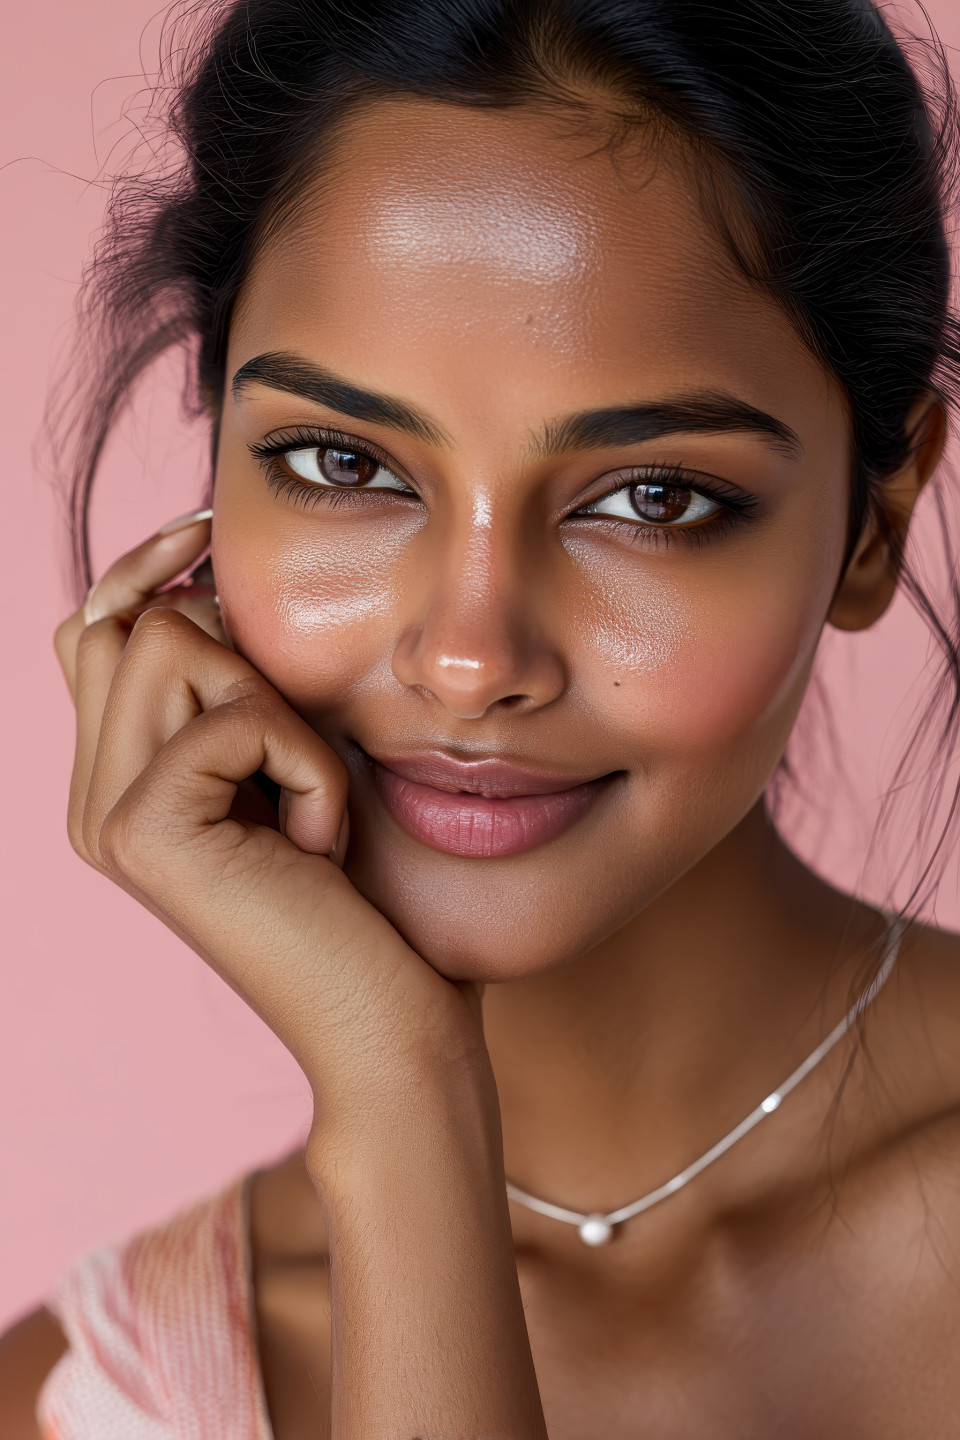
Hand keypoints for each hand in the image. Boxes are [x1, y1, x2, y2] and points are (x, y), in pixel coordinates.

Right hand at [54, 513, 545, 1438]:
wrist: (383, 1020)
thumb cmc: (362, 894)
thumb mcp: (290, 762)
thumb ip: (231, 684)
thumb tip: (205, 573)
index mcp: (115, 780)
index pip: (91, 628)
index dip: (146, 568)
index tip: (208, 533)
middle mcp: (90, 796)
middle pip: (131, 622)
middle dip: (239, 655)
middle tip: (293, 756)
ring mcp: (104, 816)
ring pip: (174, 645)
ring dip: (277, 710)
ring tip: (306, 801)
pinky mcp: (143, 831)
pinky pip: (237, 716)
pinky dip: (307, 764)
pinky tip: (319, 842)